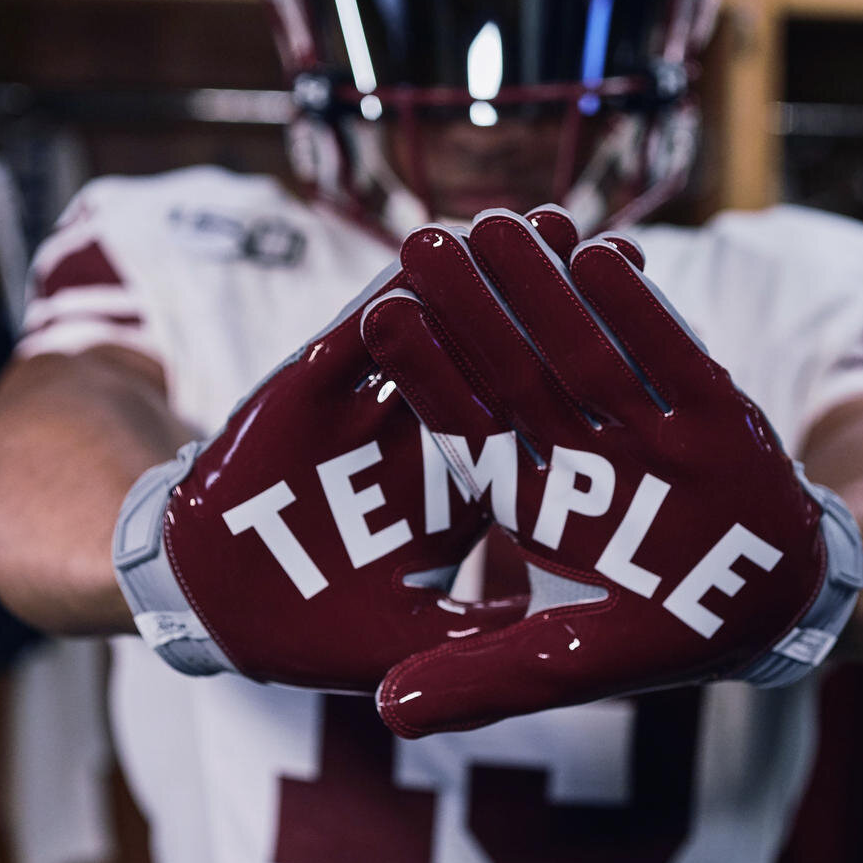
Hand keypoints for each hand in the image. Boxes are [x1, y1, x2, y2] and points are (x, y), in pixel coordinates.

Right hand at [109, 211, 580, 690]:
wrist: (215, 599)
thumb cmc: (318, 629)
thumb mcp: (413, 639)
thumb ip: (478, 635)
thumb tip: (555, 629)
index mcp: (466, 487)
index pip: (541, 426)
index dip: (589, 388)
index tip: (648, 345)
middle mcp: (427, 433)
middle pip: (505, 357)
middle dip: (556, 304)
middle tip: (617, 247)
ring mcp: (372, 402)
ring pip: (438, 328)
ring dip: (485, 279)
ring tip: (543, 223)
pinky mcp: (311, 385)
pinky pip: (354, 336)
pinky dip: (388, 300)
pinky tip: (432, 255)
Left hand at [360, 208, 862, 736]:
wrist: (783, 600)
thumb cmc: (674, 630)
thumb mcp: (572, 665)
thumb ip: (484, 679)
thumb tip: (385, 713)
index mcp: (539, 503)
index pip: (473, 429)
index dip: (429, 374)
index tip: (377, 317)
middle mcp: (584, 454)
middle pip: (520, 369)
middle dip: (474, 307)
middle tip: (421, 240)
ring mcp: (646, 424)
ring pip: (587, 345)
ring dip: (545, 287)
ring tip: (496, 222)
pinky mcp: (711, 406)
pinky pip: (671, 351)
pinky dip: (640, 308)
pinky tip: (597, 252)